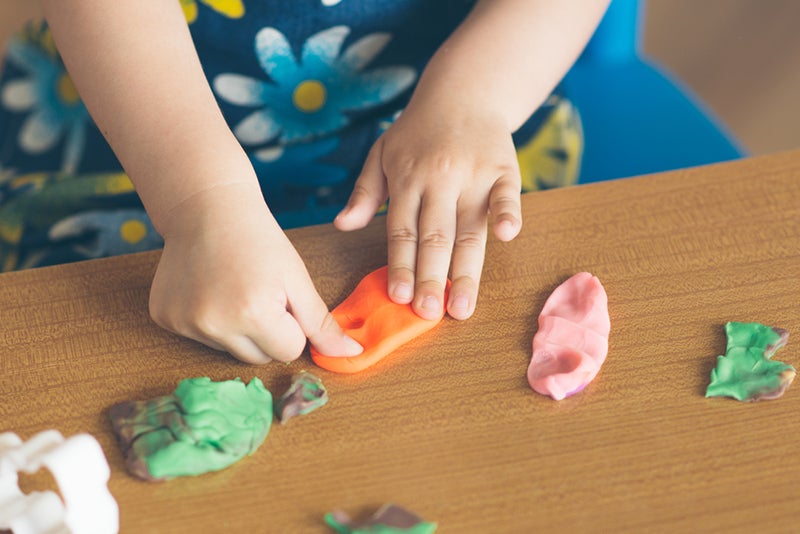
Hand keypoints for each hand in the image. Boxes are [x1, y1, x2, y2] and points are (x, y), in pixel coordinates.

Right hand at [149, 183, 362, 363]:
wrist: (207, 207)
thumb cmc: (259, 239)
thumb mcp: (297, 278)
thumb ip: (321, 322)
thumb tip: (351, 355)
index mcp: (253, 314)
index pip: (289, 352)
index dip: (292, 325)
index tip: (281, 297)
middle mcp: (214, 324)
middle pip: (260, 358)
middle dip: (267, 332)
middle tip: (258, 291)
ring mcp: (184, 322)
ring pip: (230, 351)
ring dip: (238, 328)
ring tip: (232, 287)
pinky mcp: (164, 317)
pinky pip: (202, 338)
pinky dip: (210, 320)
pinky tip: (208, 287)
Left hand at [334, 100, 521, 320]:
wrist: (464, 92)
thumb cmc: (417, 132)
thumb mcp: (382, 154)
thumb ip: (364, 192)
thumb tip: (342, 225)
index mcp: (408, 179)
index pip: (402, 231)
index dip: (401, 266)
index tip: (399, 299)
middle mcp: (439, 179)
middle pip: (435, 237)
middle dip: (431, 278)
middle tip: (428, 314)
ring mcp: (473, 175)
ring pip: (469, 230)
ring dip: (466, 270)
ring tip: (463, 307)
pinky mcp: (504, 169)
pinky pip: (506, 195)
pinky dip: (507, 213)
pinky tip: (508, 236)